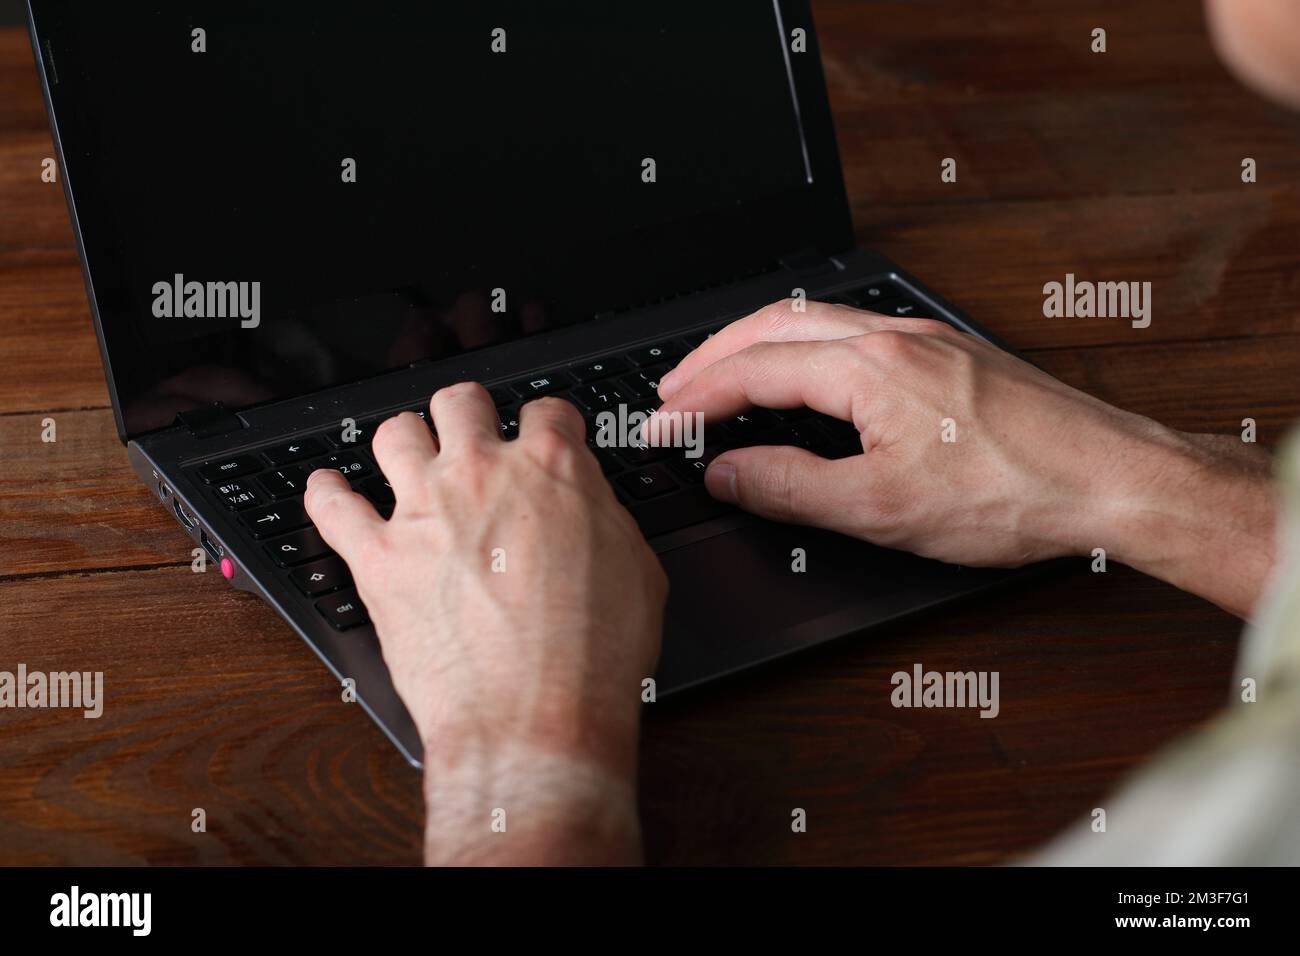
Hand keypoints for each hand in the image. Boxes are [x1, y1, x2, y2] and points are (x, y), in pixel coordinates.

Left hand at [304, 384, 667, 864]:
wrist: (536, 720)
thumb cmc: (593, 657)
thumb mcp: (638, 571)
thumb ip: (605, 518)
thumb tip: (589, 508)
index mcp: (553, 468)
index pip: (547, 410)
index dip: (548, 425)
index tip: (543, 440)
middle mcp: (481, 474)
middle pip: (460, 401)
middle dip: (468, 415)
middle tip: (472, 440)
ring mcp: (423, 511)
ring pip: (394, 433)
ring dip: (404, 443)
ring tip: (408, 463)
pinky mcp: (376, 558)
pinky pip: (331, 504)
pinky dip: (327, 494)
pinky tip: (330, 492)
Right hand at [651, 300, 1275, 616]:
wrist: (1112, 479)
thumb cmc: (1015, 494)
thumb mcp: (882, 510)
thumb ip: (791, 488)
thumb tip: (728, 473)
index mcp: (870, 368)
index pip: (752, 372)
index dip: (694, 399)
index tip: (658, 424)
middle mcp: (894, 336)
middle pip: (773, 325)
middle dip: (711, 355)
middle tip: (672, 390)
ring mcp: (925, 337)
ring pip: (813, 320)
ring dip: (755, 345)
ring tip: (721, 376)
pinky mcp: (948, 352)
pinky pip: (852, 330)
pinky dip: (802, 347)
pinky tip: (803, 375)